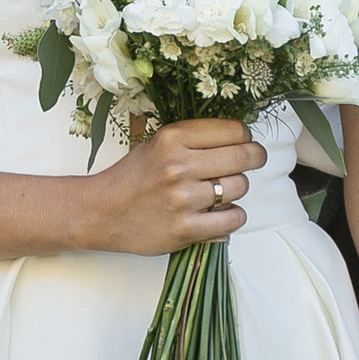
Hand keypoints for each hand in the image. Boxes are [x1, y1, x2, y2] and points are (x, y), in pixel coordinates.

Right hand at [92, 117, 266, 257]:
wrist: (101, 212)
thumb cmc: (133, 177)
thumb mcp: (158, 144)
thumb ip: (194, 139)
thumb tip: (240, 138)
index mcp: (172, 139)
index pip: (232, 130)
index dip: (246, 136)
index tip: (246, 141)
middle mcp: (178, 166)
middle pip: (242, 157)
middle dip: (256, 157)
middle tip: (255, 159)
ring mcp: (183, 199)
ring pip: (239, 187)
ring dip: (238, 189)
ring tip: (223, 190)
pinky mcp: (186, 229)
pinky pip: (233, 219)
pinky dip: (234, 216)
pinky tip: (223, 213)